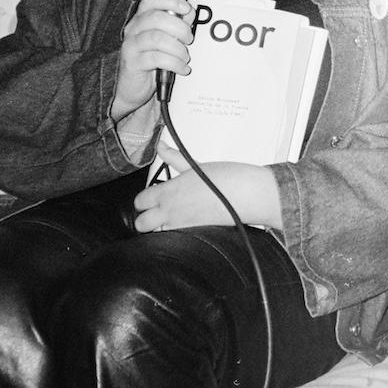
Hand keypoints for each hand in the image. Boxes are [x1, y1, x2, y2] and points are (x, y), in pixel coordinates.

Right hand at [112, 0, 194, 120]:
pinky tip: (182, 68)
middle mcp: (133, 29)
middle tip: (189, 39)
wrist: (132, 88)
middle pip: (156, 17)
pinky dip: (175, 63)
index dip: (170, 0)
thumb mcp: (166, 40)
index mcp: (141, 19)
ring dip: (177, 47)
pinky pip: (156, 58)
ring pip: (157, 38)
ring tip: (185, 57)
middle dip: (179, 27)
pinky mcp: (133, 63)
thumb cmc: (150, 61)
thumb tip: (190, 12)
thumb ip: (177, 24)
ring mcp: (131, 45)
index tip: (186, 9)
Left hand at [132, 162, 281, 231]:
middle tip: (156, 212)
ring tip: (171, 220)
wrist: (248, 195)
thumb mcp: (196, 165)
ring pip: (156, 235)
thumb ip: (174, 157)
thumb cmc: (226, 178)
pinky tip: (185, 227)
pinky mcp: (194, 236)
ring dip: (159, 229)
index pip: (140, 201)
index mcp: (168, 191)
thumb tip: (160, 146)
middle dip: (145, 219)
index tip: (150, 197)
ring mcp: (182, 227)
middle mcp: (171, 211)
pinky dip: (175, 237)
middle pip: (140, 223)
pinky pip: (175, 240)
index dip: (143, 200)